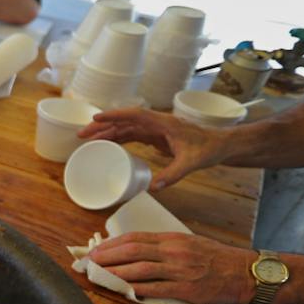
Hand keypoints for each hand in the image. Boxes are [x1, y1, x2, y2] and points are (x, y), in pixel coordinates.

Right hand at [77, 108, 230, 190]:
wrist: (221, 145)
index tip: (96, 119)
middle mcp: (156, 123)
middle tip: (82, 135)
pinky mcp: (155, 136)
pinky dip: (117, 138)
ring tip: (87, 140)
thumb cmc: (209, 149)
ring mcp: (155, 129)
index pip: (134, 115)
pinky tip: (107, 144)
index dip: (114, 116)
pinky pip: (131, 134)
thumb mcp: (192, 162)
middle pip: (124, 121)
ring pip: (125, 127)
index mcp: (163, 123)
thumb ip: (173, 174)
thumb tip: (153, 188)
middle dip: (102, 126)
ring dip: (106, 132)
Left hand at [87, 232, 254, 303]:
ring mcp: (179, 270)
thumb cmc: (216, 258)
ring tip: (99, 276)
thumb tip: (135, 251)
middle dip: (107, 256)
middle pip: (132, 251)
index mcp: (172, 238)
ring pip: (139, 270)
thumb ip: (163, 246)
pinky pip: (155, 289)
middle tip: (89, 262)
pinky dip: (136, 290)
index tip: (96, 249)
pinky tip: (122, 291)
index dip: (112, 244)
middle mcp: (173, 251)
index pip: (134, 238)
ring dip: (115, 273)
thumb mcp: (188, 243)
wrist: (245, 272)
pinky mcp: (185, 289)